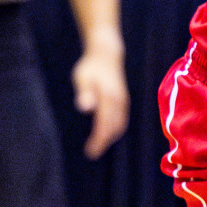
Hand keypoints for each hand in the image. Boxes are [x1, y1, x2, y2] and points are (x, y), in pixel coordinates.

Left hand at [71, 43, 128, 158]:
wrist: (107, 54)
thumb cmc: (90, 66)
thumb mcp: (82, 77)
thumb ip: (84, 92)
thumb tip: (85, 107)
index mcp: (109, 97)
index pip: (105, 123)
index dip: (99, 139)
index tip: (90, 151)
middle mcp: (119, 100)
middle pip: (114, 126)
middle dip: (104, 141)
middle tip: (92, 153)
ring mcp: (123, 100)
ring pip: (121, 123)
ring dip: (111, 136)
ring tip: (98, 145)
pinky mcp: (123, 99)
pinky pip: (123, 118)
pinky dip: (116, 128)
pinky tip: (108, 133)